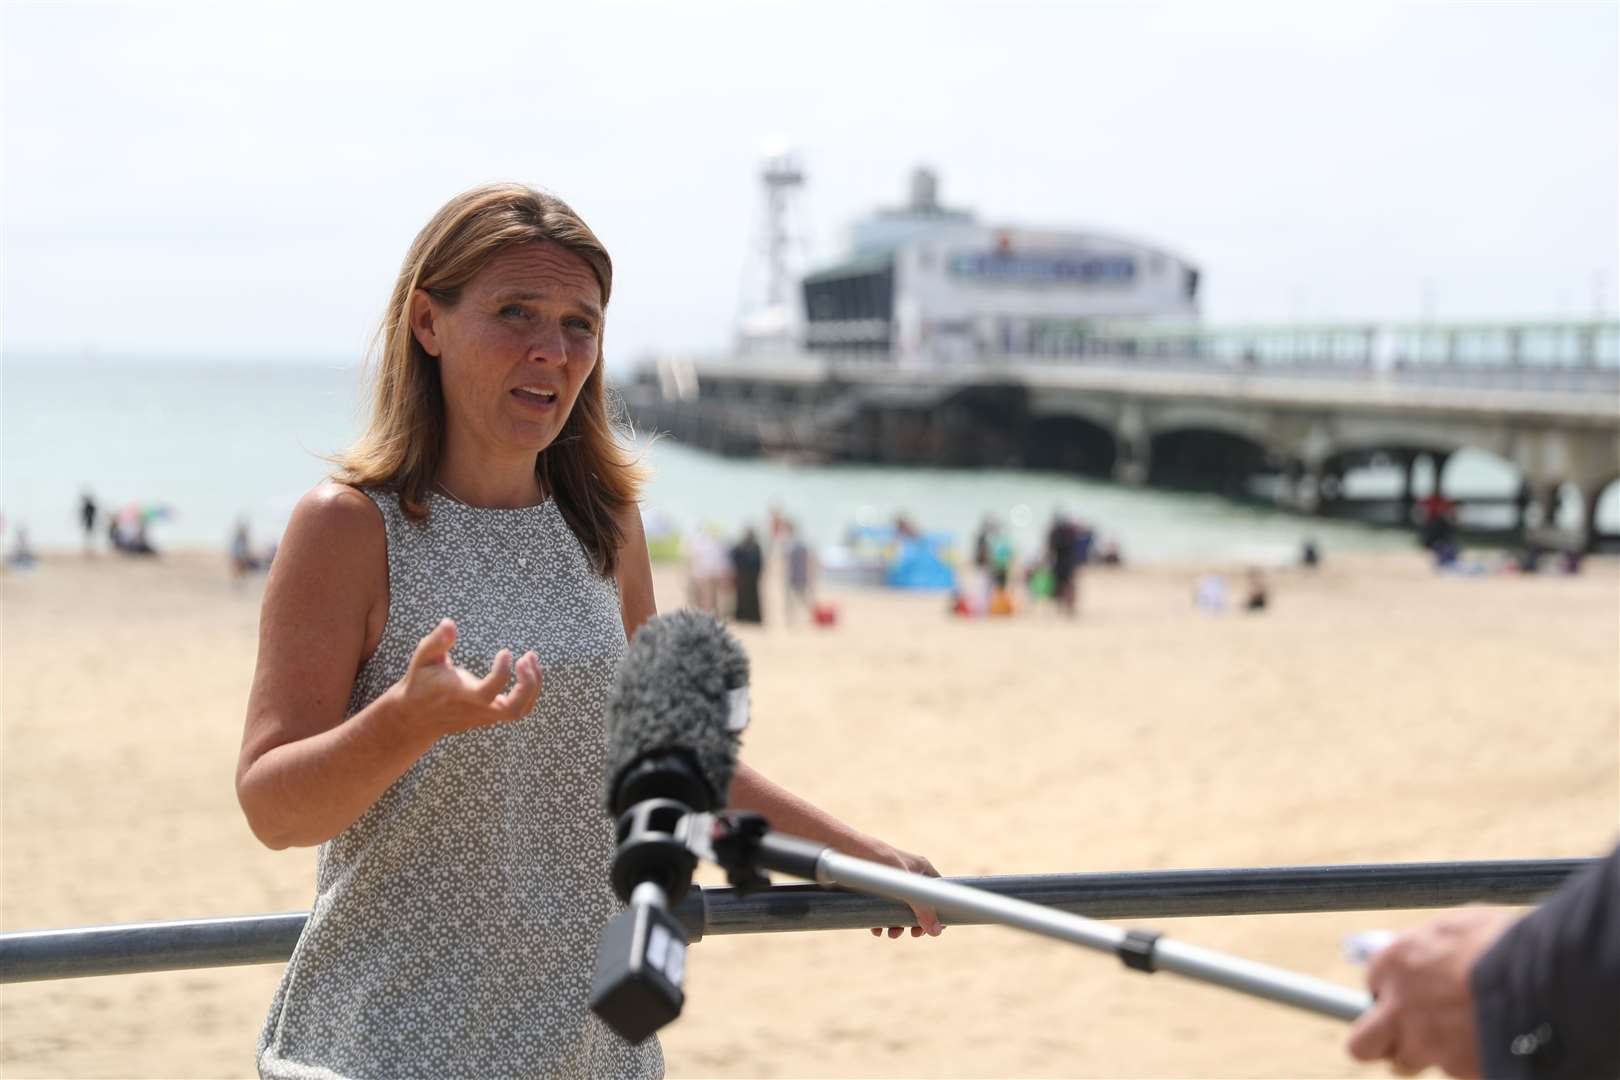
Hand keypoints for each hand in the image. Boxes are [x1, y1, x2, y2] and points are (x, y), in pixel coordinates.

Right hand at [393, 618, 542, 739]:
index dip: (502, 672)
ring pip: (520, 711)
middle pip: (513, 710)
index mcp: (459, 694)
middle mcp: (475, 708)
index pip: (488, 691)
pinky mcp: (491, 716)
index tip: (505, 651)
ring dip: (533, 685)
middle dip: (528, 685)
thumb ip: (436, 642)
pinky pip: (518, 708)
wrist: (416, 718)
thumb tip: (449, 622)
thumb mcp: (422, 658)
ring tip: (530, 658)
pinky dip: (529, 690)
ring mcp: (485, 715)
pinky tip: (526, 669)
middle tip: (527, 657)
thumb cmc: (421, 682)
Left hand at [843, 835, 945, 938]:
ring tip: (890, 934)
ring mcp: (892, 883)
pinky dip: (881, 921)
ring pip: (900, 909)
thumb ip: (921, 907)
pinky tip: (876, 929)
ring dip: (897, 925)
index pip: (939, 891)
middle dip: (915, 922)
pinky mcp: (875, 889)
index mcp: (921, 868)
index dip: (939, 910)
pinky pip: (883, 909)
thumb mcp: (904, 884)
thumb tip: (936, 931)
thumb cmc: (878, 858)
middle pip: (920, 904)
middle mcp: (908, 875)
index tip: (934, 928)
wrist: (845, 850)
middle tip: (912, 934)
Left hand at [1346, 908, 1515, 1077]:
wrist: (1540, 984)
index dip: (1393, 990)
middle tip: (1399, 1036)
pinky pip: (1452, 1070)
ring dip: (1423, 1053)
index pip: (1374, 984)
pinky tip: (1487, 1043)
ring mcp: (1424, 1043)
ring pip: (1406, 1062)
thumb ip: (1432, 943)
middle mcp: (1399, 1007)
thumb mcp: (1459, 926)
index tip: (1410, 991)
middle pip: (1363, 1043)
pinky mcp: (1455, 1069)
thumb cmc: (1503, 943)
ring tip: (1455, 1038)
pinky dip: (1465, 1061)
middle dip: (1378, 1041)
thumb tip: (1430, 946)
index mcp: (1395, 963)